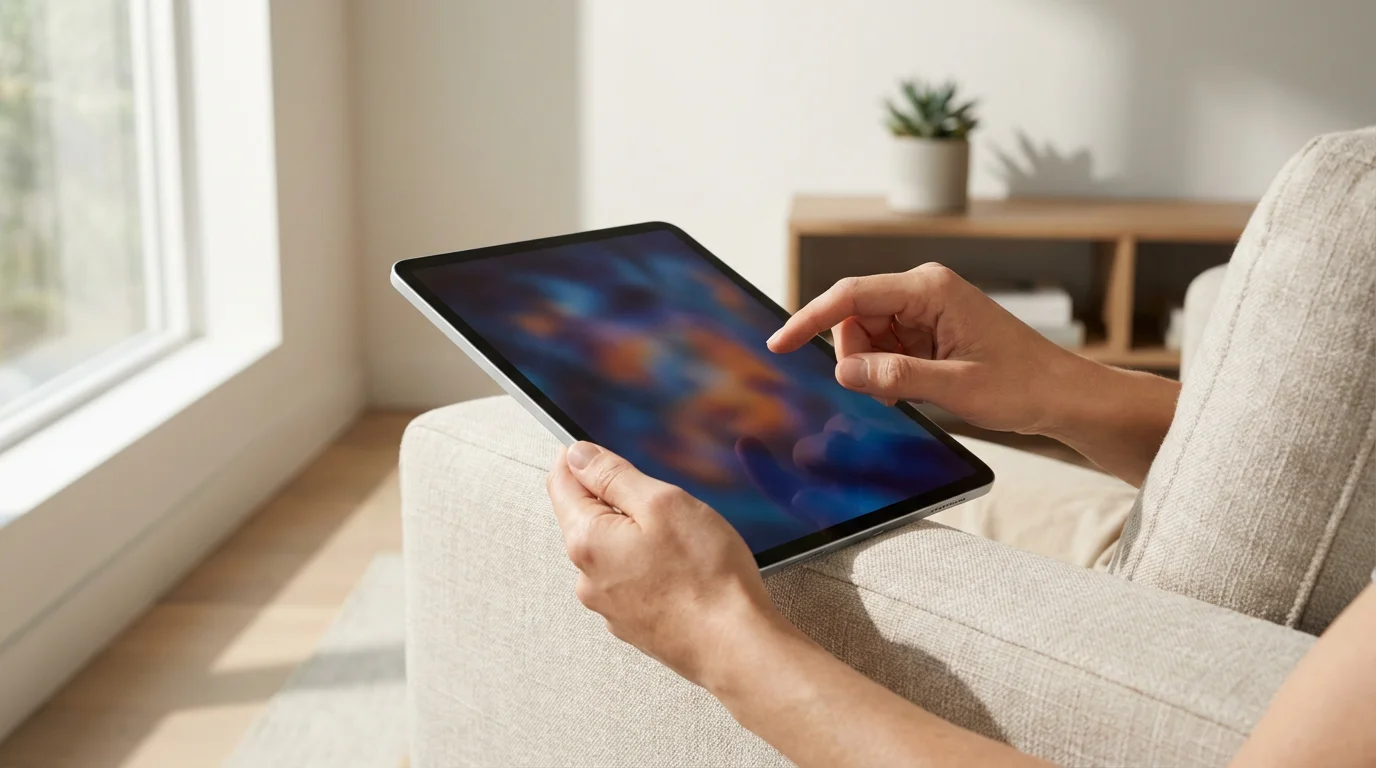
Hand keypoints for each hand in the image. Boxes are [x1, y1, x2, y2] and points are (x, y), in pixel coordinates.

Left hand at [546, 441, 789, 686]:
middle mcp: (588, 577)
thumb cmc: (707, 578)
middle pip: (586, 517)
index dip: (580, 458)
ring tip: (682, 537)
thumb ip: (613, 475)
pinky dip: (650, 565)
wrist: (735, 647)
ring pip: (612, 550)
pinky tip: (683, 567)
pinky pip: (631, 579)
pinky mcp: (634, 623)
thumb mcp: (662, 502)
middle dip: (615, 498)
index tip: (597, 448)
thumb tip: (579, 456)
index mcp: (587, 541)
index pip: (561, 483)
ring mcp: (610, 605)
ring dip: (635, 534)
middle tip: (660, 495)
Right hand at [767, 263, 1087, 435]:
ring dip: (873, 368)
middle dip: (854, 357)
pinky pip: (886, 348)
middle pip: (854, 317)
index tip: (780, 344)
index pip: (850, 296)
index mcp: (930, 289)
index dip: (809, 320)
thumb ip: (896, 377)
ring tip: (911, 391)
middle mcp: (924, 291)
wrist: (1062, 396)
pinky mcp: (929, 331)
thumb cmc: (1023, 385)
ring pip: (866, 336)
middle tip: (885, 391)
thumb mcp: (956, 387)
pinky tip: (915, 388)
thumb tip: (844, 372)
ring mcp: (926, 311)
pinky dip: (887, 372)